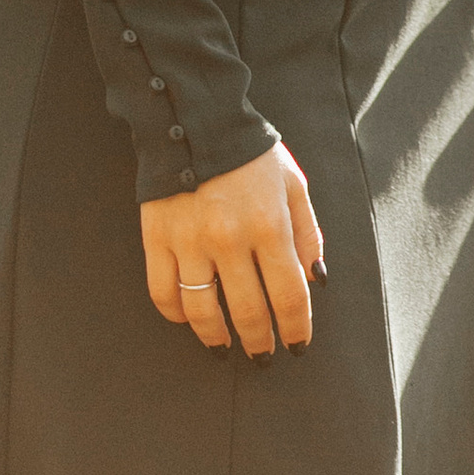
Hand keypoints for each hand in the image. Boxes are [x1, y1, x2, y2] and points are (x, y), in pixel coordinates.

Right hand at [140, 138, 322, 356]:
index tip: (298, 345)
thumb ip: (307, 231)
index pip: (289, 295)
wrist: (195, 118)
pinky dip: (177, 315)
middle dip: (260, 342)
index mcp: (269, 224)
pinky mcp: (157, 238)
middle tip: (264, 356)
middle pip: (249, 312)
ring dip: (218, 338)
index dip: (297, 328)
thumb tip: (315, 278)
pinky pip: (164, 293)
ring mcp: (190, 241)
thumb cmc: (250, 153)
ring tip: (225, 347)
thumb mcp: (292, 182)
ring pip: (203, 312)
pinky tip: (189, 319)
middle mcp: (230, 239)